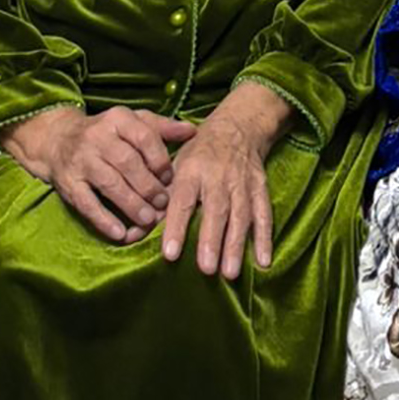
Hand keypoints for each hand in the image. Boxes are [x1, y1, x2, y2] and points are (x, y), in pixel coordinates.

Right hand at [0, 105, 195, 244]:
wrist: (58, 140)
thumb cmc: (108, 133)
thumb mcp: (134, 122)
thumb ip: (162, 127)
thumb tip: (193, 131)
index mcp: (118, 119)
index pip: (144, 137)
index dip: (160, 159)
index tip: (171, 178)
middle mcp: (98, 137)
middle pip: (128, 163)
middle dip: (149, 186)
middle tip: (164, 204)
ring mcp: (81, 161)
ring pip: (110, 184)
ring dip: (131, 204)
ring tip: (149, 220)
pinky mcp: (68, 183)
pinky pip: (86, 204)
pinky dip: (103, 220)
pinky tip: (120, 233)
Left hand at [160, 83, 290, 279]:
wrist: (238, 126)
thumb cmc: (198, 153)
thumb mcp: (174, 166)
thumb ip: (158, 200)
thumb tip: (133, 233)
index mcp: (192, 171)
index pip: (182, 202)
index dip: (176, 228)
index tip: (170, 254)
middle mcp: (218, 177)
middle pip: (216, 211)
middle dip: (212, 240)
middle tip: (206, 269)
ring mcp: (243, 183)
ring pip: (241, 216)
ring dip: (237, 245)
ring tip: (230, 273)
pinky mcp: (260, 189)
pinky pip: (264, 215)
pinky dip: (265, 238)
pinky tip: (264, 262)